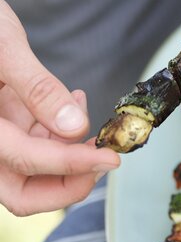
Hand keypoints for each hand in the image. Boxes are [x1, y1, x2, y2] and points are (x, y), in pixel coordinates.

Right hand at [0, 0, 119, 215]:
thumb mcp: (4, 49)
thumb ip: (37, 89)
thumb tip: (74, 126)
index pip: (26, 160)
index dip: (72, 165)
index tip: (109, 159)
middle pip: (23, 192)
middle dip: (68, 183)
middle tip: (101, 161)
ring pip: (35, 170)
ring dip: (70, 153)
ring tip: (85, 111)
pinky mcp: (9, 123)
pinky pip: (38, 142)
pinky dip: (62, 132)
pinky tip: (73, 101)